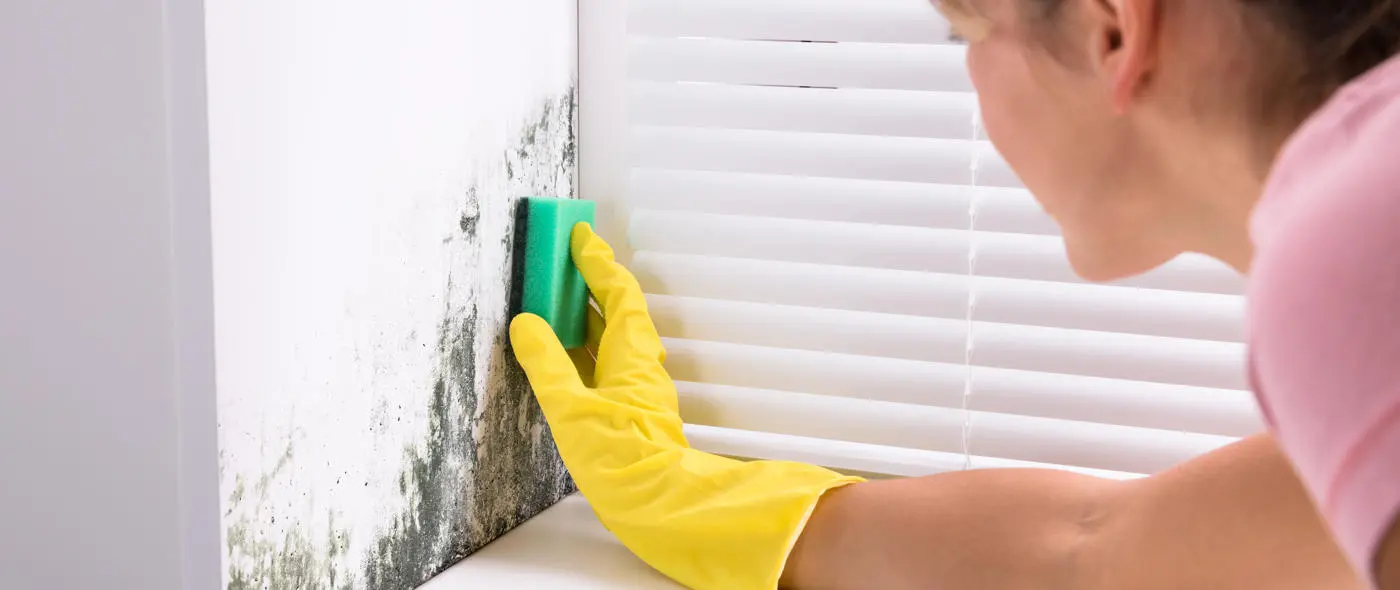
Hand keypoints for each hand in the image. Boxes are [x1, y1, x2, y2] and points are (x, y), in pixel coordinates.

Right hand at [511, 222, 863, 589]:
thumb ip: (545, 362)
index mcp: (632, 354)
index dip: (598, 263)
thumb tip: (527, 324)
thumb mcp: (569, 406)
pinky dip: (582, 351)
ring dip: (583, 318)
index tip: (581, 236)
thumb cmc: (620, 458)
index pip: (617, 293)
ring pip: (610, 340)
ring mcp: (638, 390)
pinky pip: (604, 365)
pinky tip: (560, 359)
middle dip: (588, 285)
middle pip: (616, 313)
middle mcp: (640, 366)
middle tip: (560, 263)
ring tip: (551, 304)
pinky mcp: (630, 412)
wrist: (658, 505)